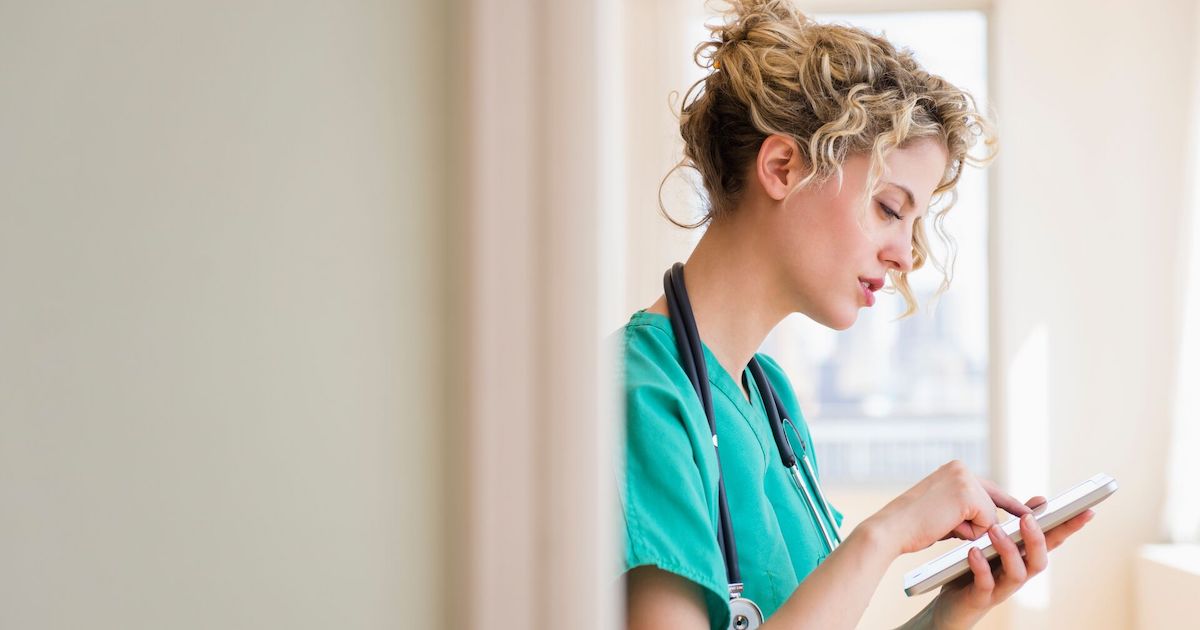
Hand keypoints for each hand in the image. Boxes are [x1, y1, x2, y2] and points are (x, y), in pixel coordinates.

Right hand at [865, 460, 1031, 555]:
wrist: (892, 528)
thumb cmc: (913, 525)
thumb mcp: (944, 510)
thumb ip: (966, 509)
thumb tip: (994, 521)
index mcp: (953, 469)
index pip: (988, 488)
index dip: (1008, 503)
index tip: (1031, 509)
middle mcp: (961, 468)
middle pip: (992, 502)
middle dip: (985, 521)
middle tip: (969, 526)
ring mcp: (965, 479)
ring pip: (990, 516)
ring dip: (971, 529)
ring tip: (941, 524)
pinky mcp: (968, 495)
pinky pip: (986, 523)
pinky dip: (969, 532)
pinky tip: (946, 525)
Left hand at [928, 496, 1095, 629]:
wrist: (950, 605)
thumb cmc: (975, 570)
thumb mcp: (996, 544)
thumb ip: (1017, 523)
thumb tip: (1040, 500)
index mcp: (1023, 559)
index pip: (1052, 542)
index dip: (1069, 528)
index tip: (1086, 510)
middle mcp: (1017, 575)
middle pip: (1039, 561)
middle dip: (1038, 539)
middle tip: (1028, 518)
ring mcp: (1001, 589)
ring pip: (1017, 574)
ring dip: (1008, 551)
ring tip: (995, 530)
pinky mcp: (981, 598)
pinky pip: (986, 584)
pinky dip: (981, 567)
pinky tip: (973, 552)